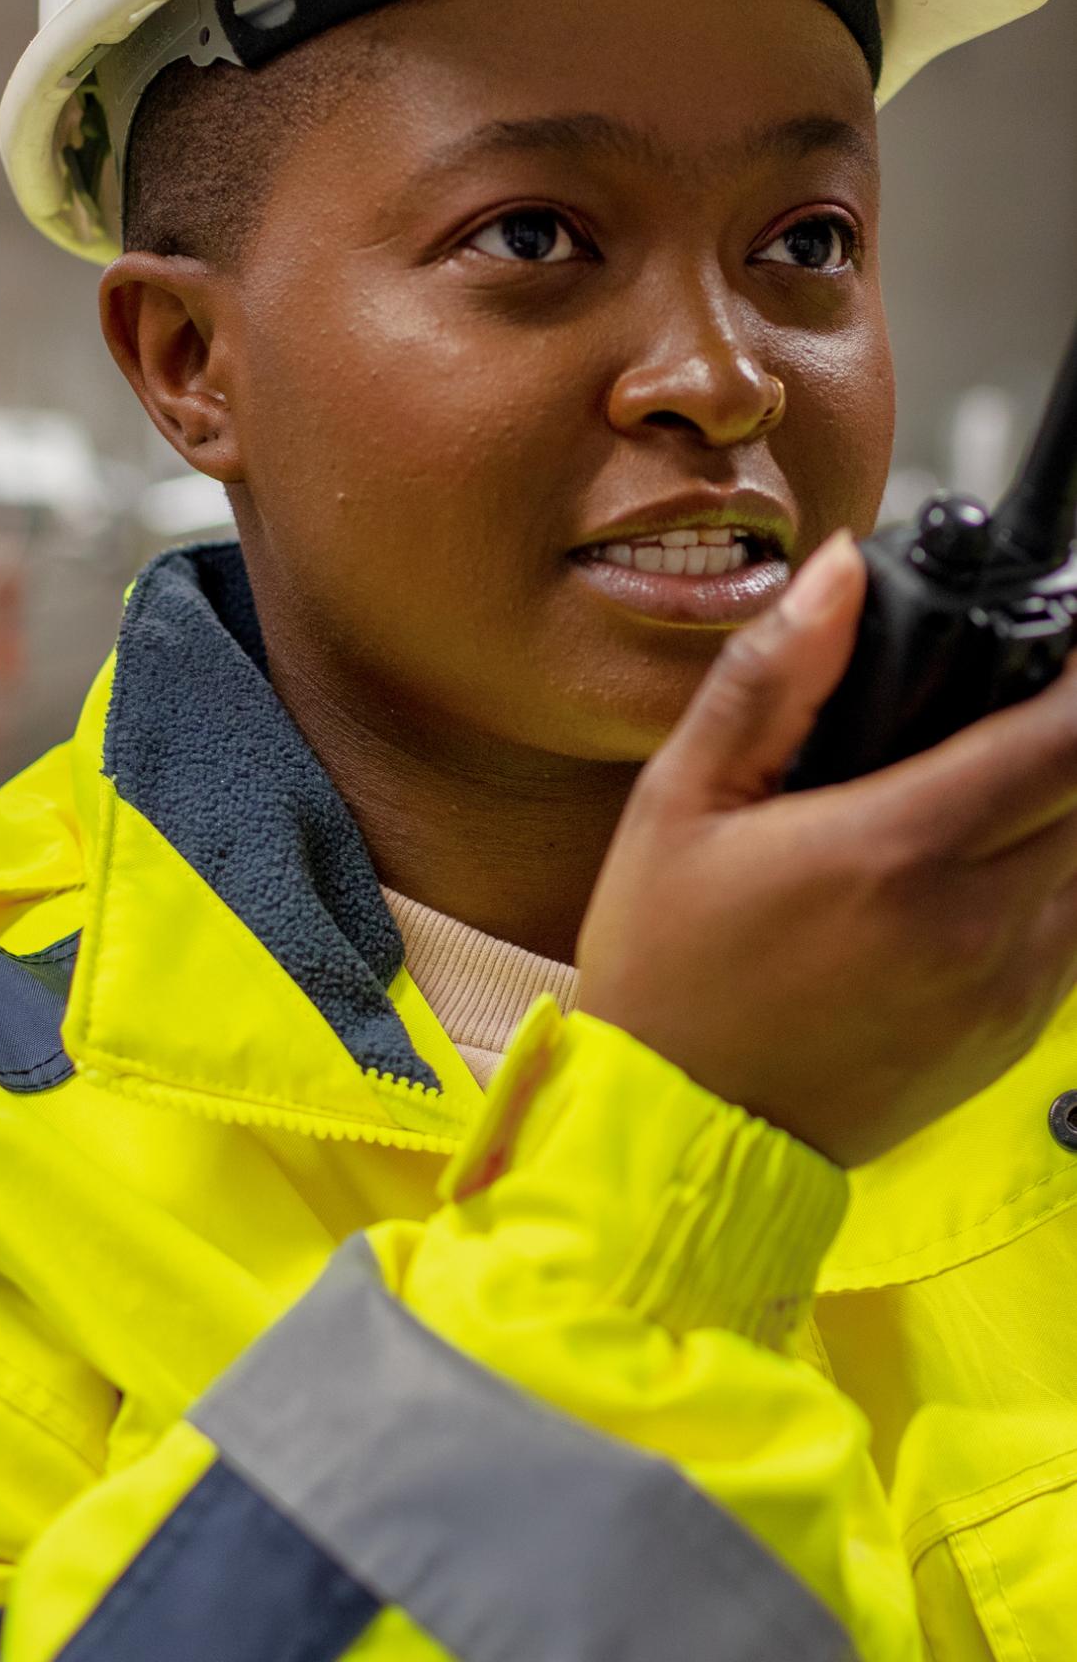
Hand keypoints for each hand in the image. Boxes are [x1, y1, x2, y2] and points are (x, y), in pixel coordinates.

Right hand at [577, 531, 1076, 1165]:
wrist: (680, 1132)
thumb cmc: (666, 964)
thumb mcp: (680, 800)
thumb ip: (770, 679)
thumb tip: (843, 572)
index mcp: (895, 850)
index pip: (1061, 737)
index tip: (1062, 631)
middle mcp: (977, 923)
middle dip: (1065, 732)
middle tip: (1009, 695)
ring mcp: (1008, 988)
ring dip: (1057, 807)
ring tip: (979, 775)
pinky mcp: (1014, 1036)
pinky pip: (1071, 927)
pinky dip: (1046, 874)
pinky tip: (966, 860)